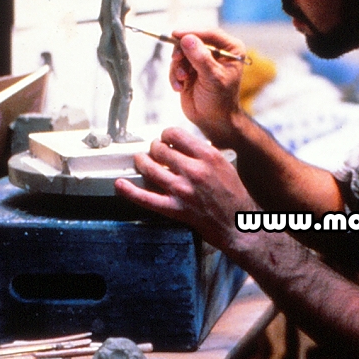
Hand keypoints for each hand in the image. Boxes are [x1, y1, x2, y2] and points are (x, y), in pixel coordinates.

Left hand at [115, 127, 256, 250]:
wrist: (238, 224)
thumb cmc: (234, 195)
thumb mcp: (224, 164)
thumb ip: (203, 152)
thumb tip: (182, 144)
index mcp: (208, 157)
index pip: (176, 134)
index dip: (166, 134)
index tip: (166, 138)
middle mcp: (194, 171)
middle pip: (160, 149)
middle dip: (154, 147)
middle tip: (155, 150)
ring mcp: (182, 190)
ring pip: (150, 168)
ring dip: (142, 161)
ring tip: (141, 160)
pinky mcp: (175, 209)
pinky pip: (146, 198)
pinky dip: (129, 191)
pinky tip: (120, 184)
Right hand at [169, 29, 245, 144]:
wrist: (212, 120)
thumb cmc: (220, 100)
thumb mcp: (212, 78)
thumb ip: (200, 58)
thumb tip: (187, 39)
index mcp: (230, 49)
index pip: (210, 33)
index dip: (192, 32)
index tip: (176, 34)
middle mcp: (217, 51)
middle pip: (193, 40)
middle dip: (182, 52)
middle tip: (176, 60)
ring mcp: (202, 59)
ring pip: (181, 52)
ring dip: (178, 67)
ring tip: (182, 80)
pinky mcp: (189, 69)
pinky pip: (176, 64)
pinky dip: (174, 75)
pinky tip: (179, 87)